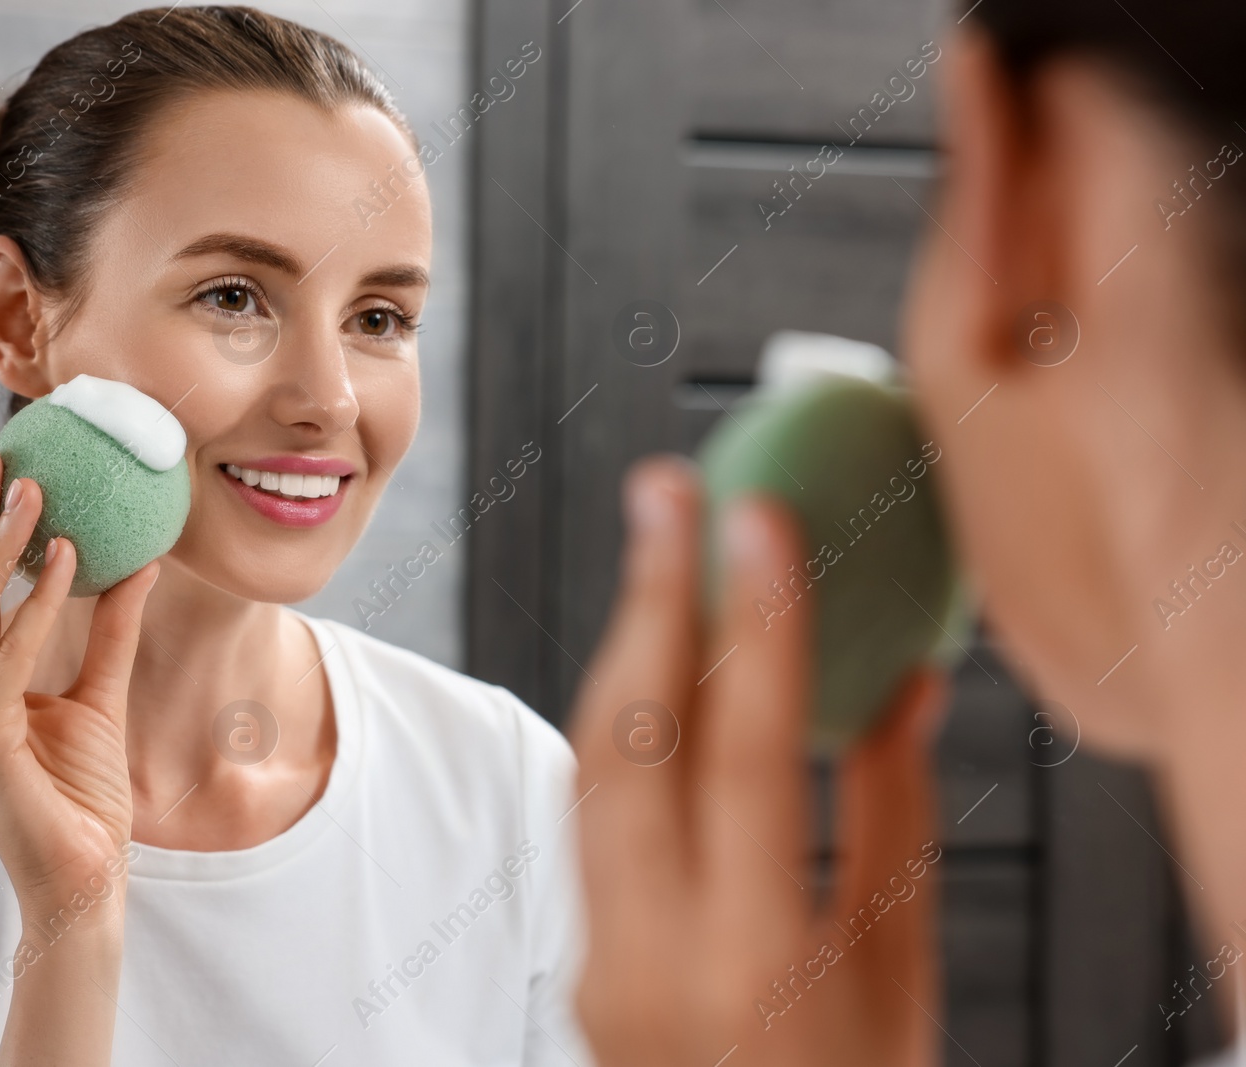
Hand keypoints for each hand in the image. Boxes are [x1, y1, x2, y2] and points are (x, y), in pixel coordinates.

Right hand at [0, 442, 159, 914]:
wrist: (84, 879)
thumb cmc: (84, 795)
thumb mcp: (102, 695)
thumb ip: (112, 632)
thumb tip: (139, 564)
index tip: (0, 464)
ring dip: (0, 546)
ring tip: (36, 490)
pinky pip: (7, 661)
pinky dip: (38, 606)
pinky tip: (69, 560)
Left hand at [569, 456, 946, 1066]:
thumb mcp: (902, 967)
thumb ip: (894, 814)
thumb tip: (902, 681)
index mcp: (759, 958)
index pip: (748, 755)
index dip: (756, 624)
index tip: (756, 519)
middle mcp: (656, 955)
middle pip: (631, 743)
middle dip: (647, 599)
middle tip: (665, 494)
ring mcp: (599, 960)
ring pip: (589, 772)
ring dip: (621, 652)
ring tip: (656, 558)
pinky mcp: (577, 959)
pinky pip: (584, 820)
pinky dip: (616, 730)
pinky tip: (645, 671)